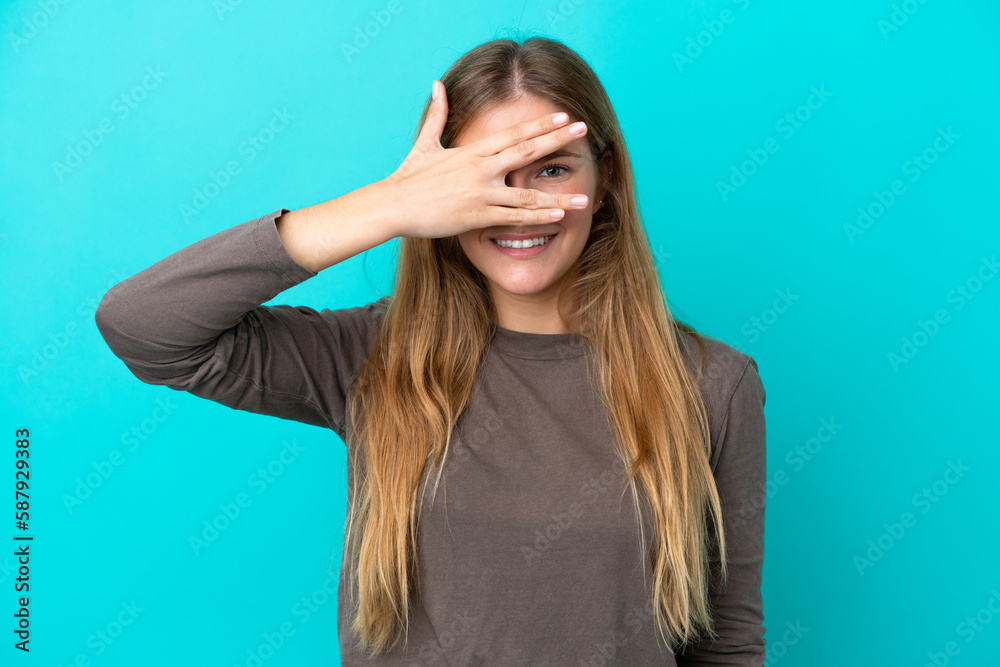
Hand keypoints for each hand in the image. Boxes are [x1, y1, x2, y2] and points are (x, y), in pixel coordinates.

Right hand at [381, 80, 589, 238]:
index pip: (514, 133)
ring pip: (527, 193)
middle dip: (557, 140)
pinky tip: (558, 215)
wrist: (392, 205)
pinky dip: (537, 216)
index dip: (540, 124)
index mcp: (472, 150)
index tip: (564, 117)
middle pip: (527, 151)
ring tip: (585, 197)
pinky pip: (514, 217)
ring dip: (559, 195)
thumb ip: (437, 114)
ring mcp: (481, 192)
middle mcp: (481, 168)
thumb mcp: (424, 142)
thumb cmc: (408, 177)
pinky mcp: (477, 216)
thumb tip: (437, 84)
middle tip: (584, 130)